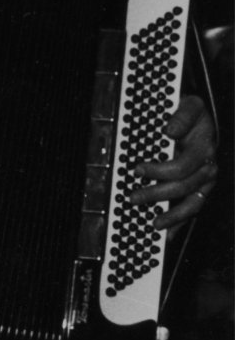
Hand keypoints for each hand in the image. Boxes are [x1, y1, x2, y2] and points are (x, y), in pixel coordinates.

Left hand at [128, 94, 219, 228]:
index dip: (159, 170)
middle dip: (156, 194)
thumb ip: (182, 115)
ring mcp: (206, 181)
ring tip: (152, 223)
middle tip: (132, 197)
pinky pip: (193, 210)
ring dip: (171, 215)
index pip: (181, 166)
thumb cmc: (192, 111)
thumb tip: (170, 130)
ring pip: (192, 204)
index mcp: (203, 149)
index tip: (137, 169)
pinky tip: (167, 234)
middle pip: (182, 187)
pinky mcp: (202, 189)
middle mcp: (207, 167)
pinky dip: (180, 223)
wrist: (203, 116)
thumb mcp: (190, 105)